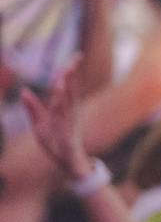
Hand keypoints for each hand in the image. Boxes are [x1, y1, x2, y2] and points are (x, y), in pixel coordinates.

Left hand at [19, 66, 87, 180]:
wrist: (68, 163)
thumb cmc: (56, 144)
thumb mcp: (40, 125)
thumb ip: (33, 108)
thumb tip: (24, 91)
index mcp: (64, 110)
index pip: (66, 88)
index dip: (69, 73)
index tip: (75, 58)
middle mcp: (69, 114)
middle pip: (70, 91)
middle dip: (72, 75)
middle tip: (76, 58)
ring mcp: (69, 123)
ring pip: (67, 101)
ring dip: (67, 86)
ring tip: (67, 71)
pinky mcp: (68, 133)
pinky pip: (63, 116)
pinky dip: (62, 104)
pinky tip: (60, 94)